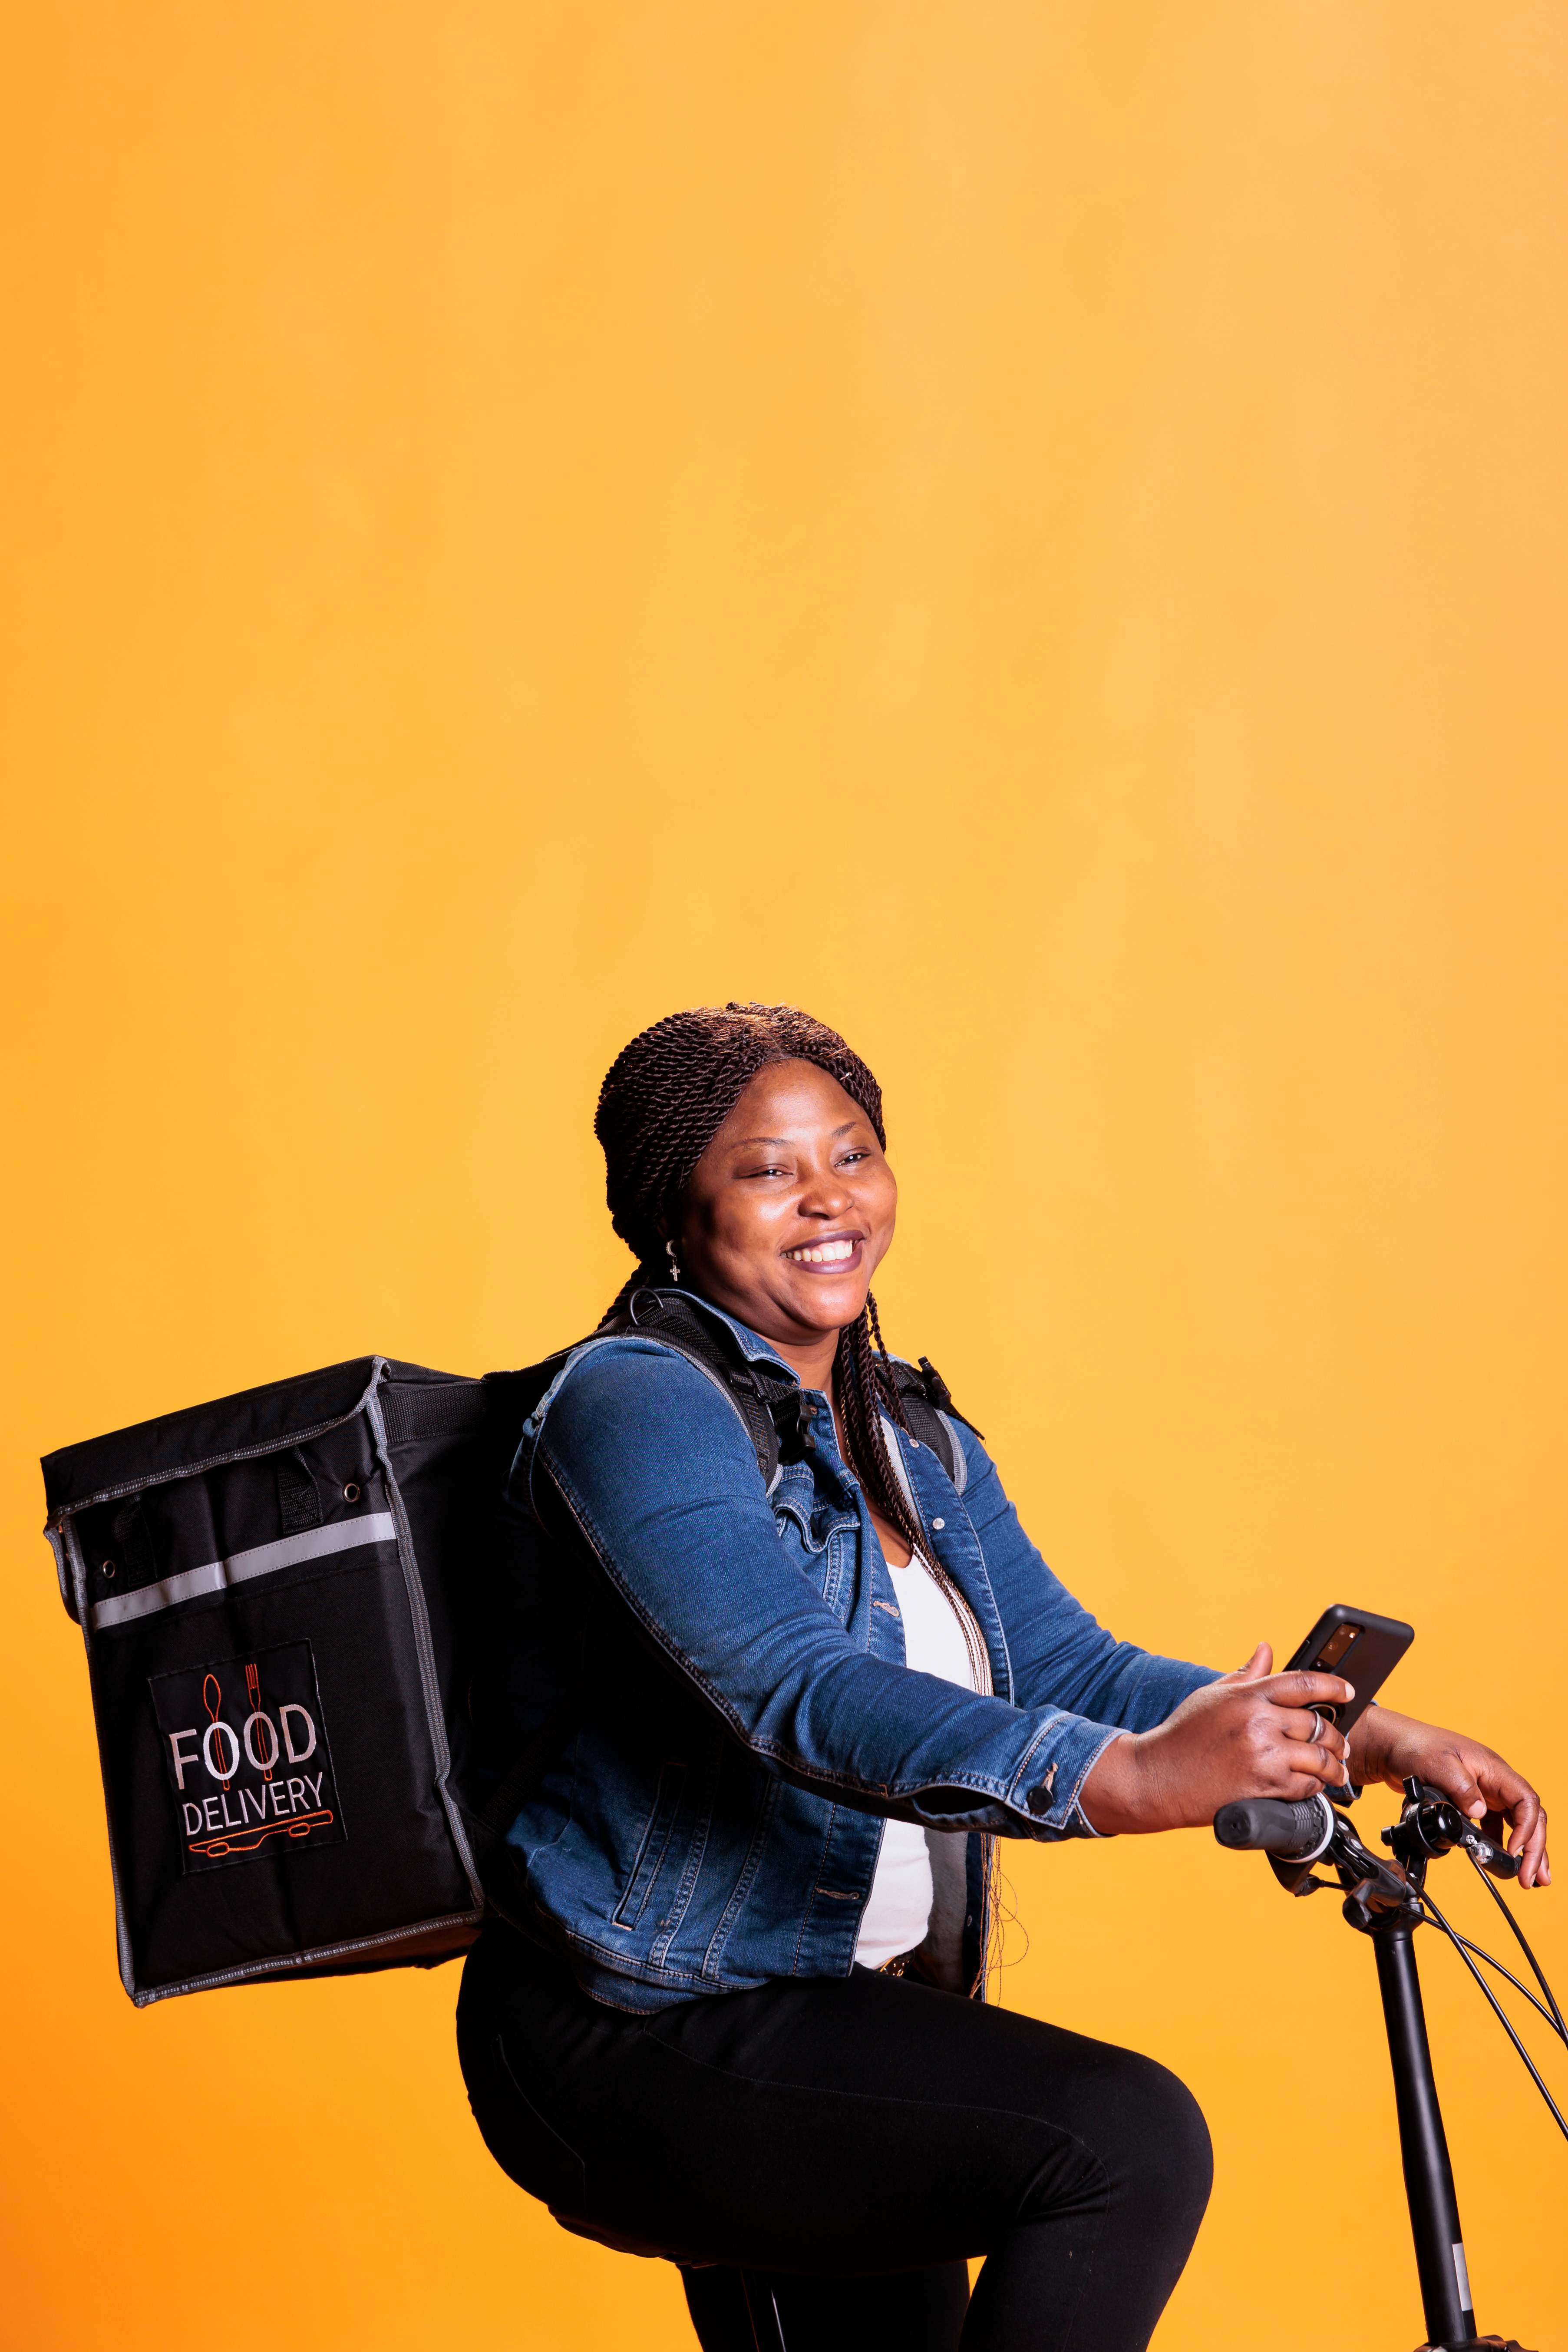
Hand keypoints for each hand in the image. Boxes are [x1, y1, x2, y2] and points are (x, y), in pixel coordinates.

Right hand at [1079, 1643, 1353, 1835]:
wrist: (1157, 1776)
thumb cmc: (1184, 1734)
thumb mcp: (1212, 1694)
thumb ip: (1245, 1674)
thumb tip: (1266, 1649)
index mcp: (1248, 1696)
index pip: (1302, 1683)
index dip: (1332, 1686)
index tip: (1349, 1692)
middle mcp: (1259, 1723)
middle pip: (1318, 1725)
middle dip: (1337, 1736)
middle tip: (1343, 1743)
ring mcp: (1262, 1756)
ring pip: (1318, 1758)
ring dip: (1335, 1766)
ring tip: (1338, 1769)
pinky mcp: (1262, 1786)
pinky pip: (1304, 1785)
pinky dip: (1314, 1786)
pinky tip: (1313, 1784)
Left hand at [1349, 1705, 1550, 1889]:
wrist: (1392, 1747)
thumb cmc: (1416, 1746)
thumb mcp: (1439, 1764)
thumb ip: (1462, 1788)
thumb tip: (1479, 1813)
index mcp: (1492, 1769)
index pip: (1525, 1800)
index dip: (1527, 1828)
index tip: (1515, 1851)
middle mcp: (1493, 1782)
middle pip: (1528, 1816)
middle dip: (1535, 1849)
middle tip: (1532, 1878)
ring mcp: (1484, 1792)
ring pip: (1515, 1824)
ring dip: (1524, 1851)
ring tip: (1528, 1878)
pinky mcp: (1471, 1802)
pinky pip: (1494, 1825)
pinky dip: (1500, 1844)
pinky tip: (1499, 1860)